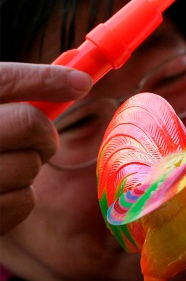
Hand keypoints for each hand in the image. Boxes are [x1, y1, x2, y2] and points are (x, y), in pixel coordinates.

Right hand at [0, 62, 91, 233]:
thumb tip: (80, 82)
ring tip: (1, 169)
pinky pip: (23, 202)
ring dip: (28, 168)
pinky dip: (19, 199)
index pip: (5, 80)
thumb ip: (21, 90)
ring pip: (29, 165)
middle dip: (43, 133)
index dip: (47, 79)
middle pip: (28, 122)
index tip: (82, 83)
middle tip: (39, 140)